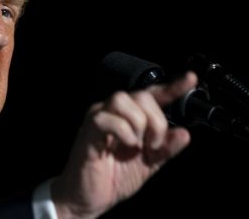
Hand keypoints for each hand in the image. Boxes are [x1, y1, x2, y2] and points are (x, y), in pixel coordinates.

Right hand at [51, 72, 197, 218]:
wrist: (90, 199)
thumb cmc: (114, 178)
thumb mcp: (150, 164)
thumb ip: (166, 149)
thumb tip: (184, 134)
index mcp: (130, 118)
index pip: (152, 95)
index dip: (172, 86)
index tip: (190, 79)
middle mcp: (114, 113)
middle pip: (140, 95)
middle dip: (156, 120)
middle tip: (154, 144)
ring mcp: (99, 118)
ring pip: (122, 99)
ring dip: (138, 123)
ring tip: (138, 145)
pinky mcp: (88, 130)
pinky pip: (106, 118)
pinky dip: (123, 131)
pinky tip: (127, 145)